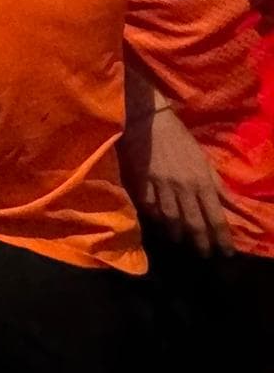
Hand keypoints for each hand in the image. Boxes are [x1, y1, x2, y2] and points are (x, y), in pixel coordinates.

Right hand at [119, 106, 233, 256]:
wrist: (145, 117)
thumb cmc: (177, 136)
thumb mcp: (202, 158)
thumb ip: (216, 183)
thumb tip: (232, 204)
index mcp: (201, 180)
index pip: (216, 216)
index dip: (222, 238)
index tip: (226, 252)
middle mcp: (183, 187)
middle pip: (193, 223)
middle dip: (201, 243)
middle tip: (204, 255)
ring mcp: (160, 187)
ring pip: (170, 220)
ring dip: (177, 234)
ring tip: (180, 241)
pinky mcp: (140, 184)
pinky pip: (149, 208)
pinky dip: (154, 218)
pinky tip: (157, 223)